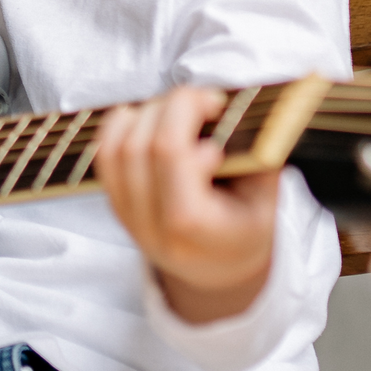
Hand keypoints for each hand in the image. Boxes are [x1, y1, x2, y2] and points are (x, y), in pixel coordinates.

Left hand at [93, 85, 277, 322]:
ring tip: (178, 109)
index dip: (186, 118)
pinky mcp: (115, 205)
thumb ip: (256, 155)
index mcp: (194, 226)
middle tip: (203, 100)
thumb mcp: (266, 199)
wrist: (216, 270)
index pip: (171, 156)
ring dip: (145, 114)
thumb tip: (239, 106)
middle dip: (170, 107)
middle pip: (140, 146)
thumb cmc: (245, 229)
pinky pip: (104, 158)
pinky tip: (146, 117)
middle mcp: (152, 225)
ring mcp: (127, 217)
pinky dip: (119, 127)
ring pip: (115, 149)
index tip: (217, 106)